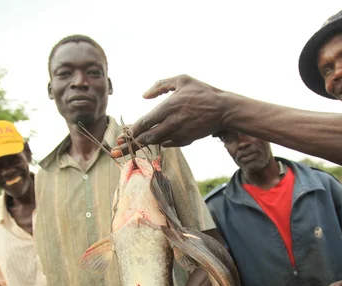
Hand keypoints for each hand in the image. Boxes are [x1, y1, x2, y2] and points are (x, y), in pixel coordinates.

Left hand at [111, 75, 225, 156]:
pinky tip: (156, 141)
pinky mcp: (187, 140)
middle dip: (131, 145)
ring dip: (143, 145)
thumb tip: (144, 96)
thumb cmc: (203, 92)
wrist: (224, 109)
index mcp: (168, 108)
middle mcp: (172, 123)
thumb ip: (160, 85)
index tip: (120, 138)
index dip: (130, 132)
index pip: (144, 123)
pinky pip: (169, 144)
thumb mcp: (182, 80)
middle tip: (117, 150)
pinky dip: (161, 143)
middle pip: (146, 137)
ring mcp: (179, 133)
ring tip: (130, 149)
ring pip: (156, 142)